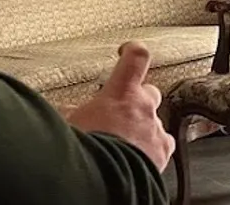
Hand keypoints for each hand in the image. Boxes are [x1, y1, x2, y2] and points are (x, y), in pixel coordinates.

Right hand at [66, 42, 174, 170]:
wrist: (97, 180)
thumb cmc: (80, 151)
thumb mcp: (67, 124)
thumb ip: (72, 112)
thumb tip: (68, 111)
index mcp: (120, 94)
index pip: (136, 58)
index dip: (133, 50)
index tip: (128, 49)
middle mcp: (143, 108)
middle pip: (148, 92)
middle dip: (135, 100)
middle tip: (117, 113)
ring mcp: (155, 129)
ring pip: (153, 120)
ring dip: (139, 127)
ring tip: (120, 142)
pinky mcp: (162, 151)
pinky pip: (161, 144)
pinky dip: (150, 148)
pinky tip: (136, 156)